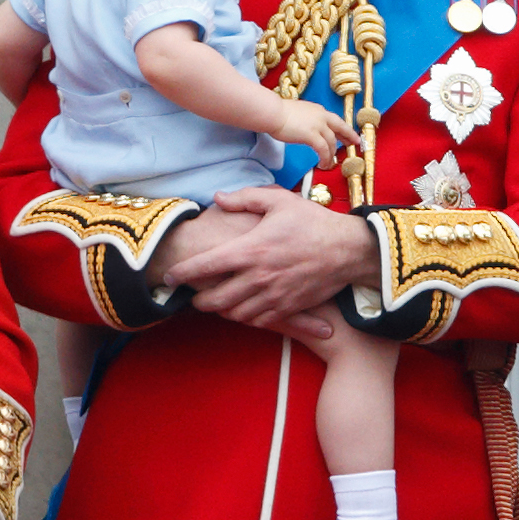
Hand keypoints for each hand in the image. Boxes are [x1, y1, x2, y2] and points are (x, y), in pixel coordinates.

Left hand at [162, 185, 377, 333]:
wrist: (348, 250)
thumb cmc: (313, 222)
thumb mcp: (279, 200)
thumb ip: (244, 198)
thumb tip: (217, 198)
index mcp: (250, 250)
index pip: (205, 267)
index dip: (181, 274)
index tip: (169, 277)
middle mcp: (258, 277)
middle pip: (215, 300)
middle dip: (198, 301)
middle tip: (193, 296)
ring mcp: (273, 296)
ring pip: (235, 314)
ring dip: (221, 311)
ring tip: (216, 303)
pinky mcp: (288, 307)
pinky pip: (258, 321)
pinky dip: (245, 318)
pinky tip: (242, 309)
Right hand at [267, 100, 358, 168]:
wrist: (273, 113)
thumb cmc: (279, 113)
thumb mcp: (299, 112)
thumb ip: (307, 119)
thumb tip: (306, 127)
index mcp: (318, 110)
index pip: (335, 120)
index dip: (343, 128)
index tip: (348, 134)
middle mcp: (321, 116)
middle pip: (340, 127)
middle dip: (349, 136)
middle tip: (354, 144)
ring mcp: (318, 125)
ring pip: (331, 142)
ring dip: (331, 155)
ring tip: (328, 164)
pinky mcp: (312, 135)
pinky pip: (323, 150)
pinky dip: (325, 158)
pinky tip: (323, 164)